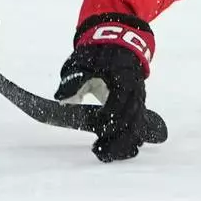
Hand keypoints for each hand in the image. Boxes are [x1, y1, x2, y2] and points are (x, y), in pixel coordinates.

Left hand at [54, 15, 155, 162]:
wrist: (118, 45)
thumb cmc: (98, 54)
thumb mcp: (81, 61)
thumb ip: (73, 80)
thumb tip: (61, 99)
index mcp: (123, 79)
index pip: (119, 102)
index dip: (107, 117)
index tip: (93, 125)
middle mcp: (136, 93)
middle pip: (131, 122)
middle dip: (115, 139)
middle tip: (98, 151)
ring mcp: (139, 101)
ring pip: (137, 129)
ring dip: (122, 144)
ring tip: (104, 155)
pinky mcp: (137, 108)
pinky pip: (137, 128)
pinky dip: (128, 141)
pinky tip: (116, 151)